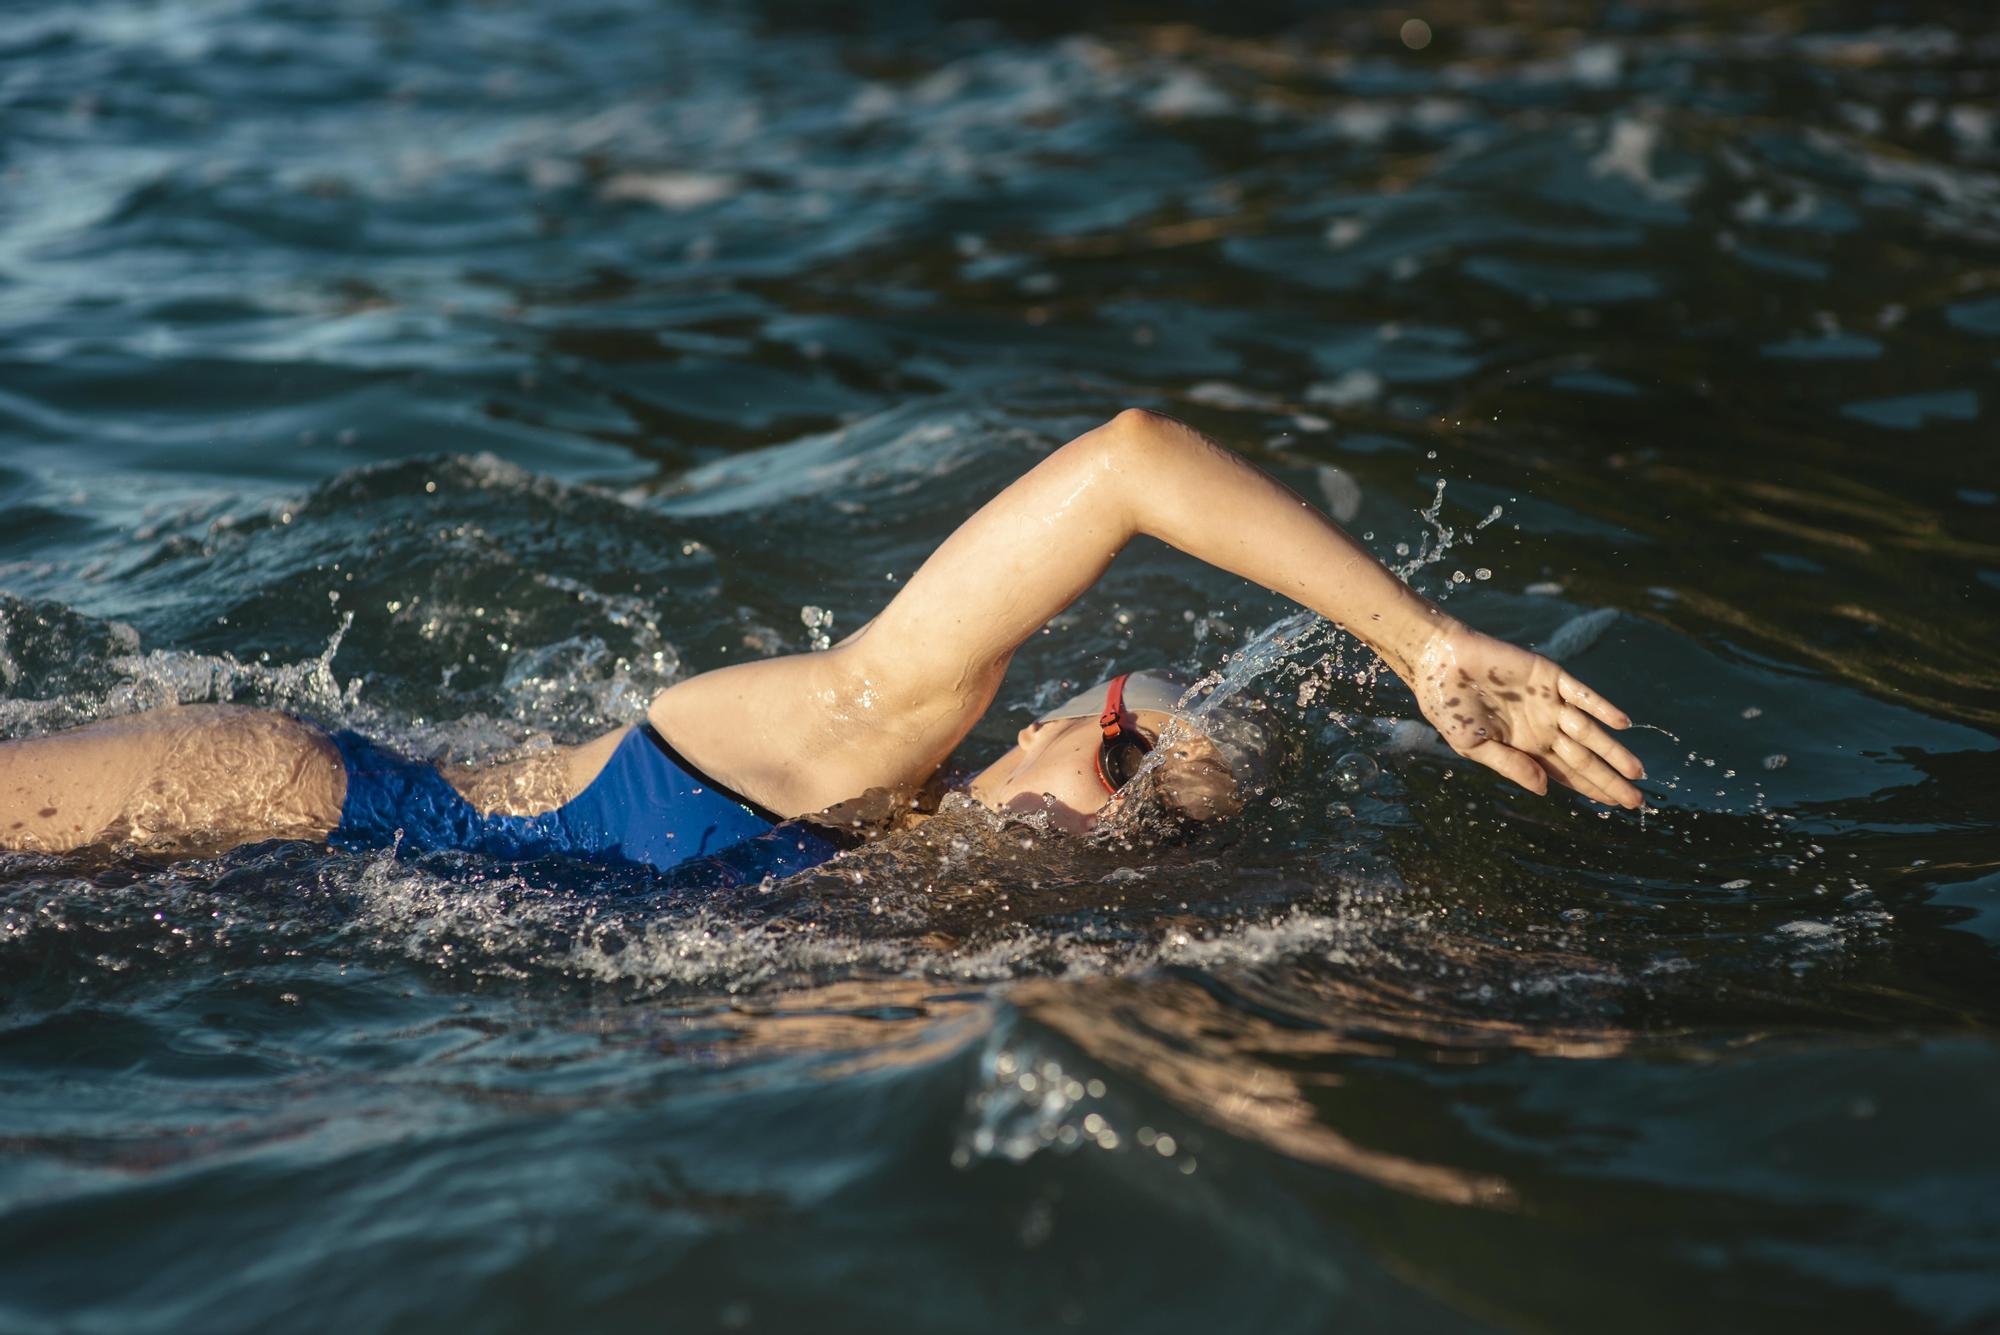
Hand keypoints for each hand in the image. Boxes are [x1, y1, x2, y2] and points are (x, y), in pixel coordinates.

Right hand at [1408, 621, 1645, 808]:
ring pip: (1589, 731)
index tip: (1613, 805)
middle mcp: (1543, 727)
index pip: (1565, 772)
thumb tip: (1545, 790)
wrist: (1438, 662)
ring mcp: (1548, 702)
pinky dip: (1601, 708)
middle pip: (1583, 757)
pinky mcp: (1549, 676)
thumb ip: (1510, 765)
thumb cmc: (1447, 707)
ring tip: (1637, 772)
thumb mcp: (1472, 746)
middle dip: (1610, 779)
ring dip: (1613, 750)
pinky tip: (1621, 723)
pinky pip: (1582, 695)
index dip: (1590, 788)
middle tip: (1636, 801)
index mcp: (1524, 746)